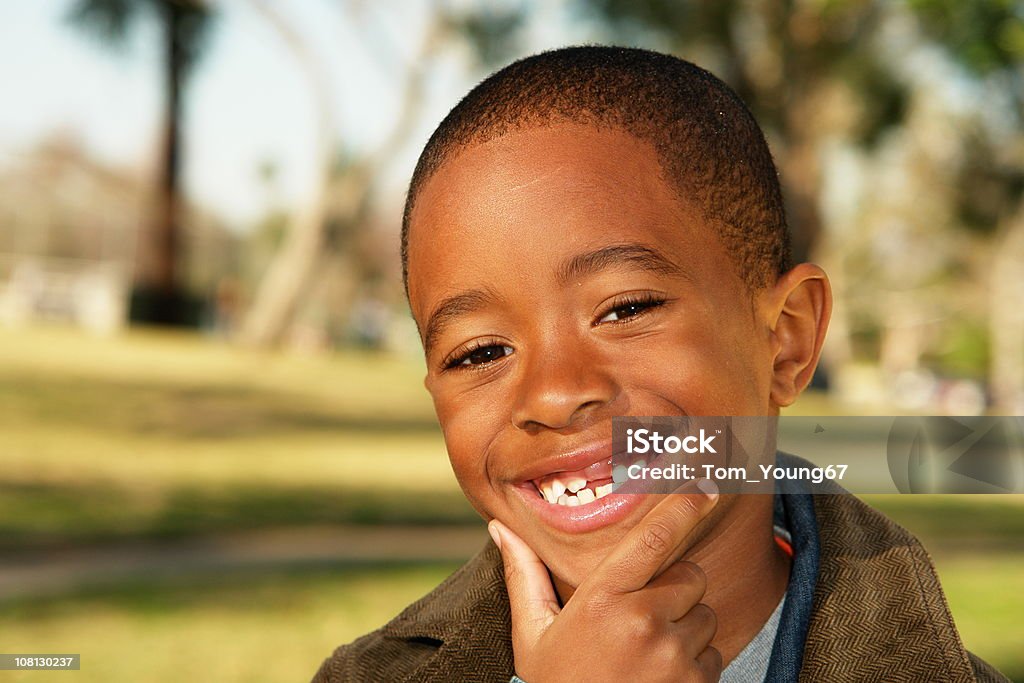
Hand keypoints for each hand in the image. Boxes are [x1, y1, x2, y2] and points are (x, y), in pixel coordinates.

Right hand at [489, 478, 721, 682]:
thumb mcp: (532, 635)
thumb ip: (524, 576)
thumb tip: (499, 527)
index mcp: (601, 600)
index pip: (652, 539)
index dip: (682, 507)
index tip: (705, 486)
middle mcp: (643, 621)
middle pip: (689, 576)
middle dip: (674, 589)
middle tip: (640, 617)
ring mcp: (674, 655)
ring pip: (705, 615)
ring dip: (685, 627)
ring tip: (646, 653)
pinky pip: (713, 654)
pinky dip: (694, 662)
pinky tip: (659, 677)